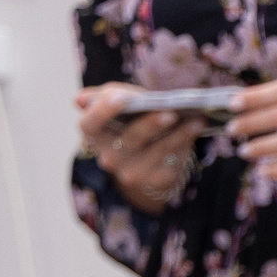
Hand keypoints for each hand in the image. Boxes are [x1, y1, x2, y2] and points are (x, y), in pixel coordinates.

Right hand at [74, 85, 201, 213]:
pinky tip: (196, 127)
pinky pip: (172, 162)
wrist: (150, 149)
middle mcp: (109, 157)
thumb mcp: (119, 101)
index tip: (120, 97)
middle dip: (150, 125)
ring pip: (156, 152)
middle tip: (169, 112)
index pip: (89, 124)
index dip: (102, 112)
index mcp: (94, 133)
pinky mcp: (155, 180)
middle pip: (130, 140)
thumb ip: (106, 95)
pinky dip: (186, 143)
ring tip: (195, 119)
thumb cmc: (130, 117)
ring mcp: (131, 172)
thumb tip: (80, 100)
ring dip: (178, 135)